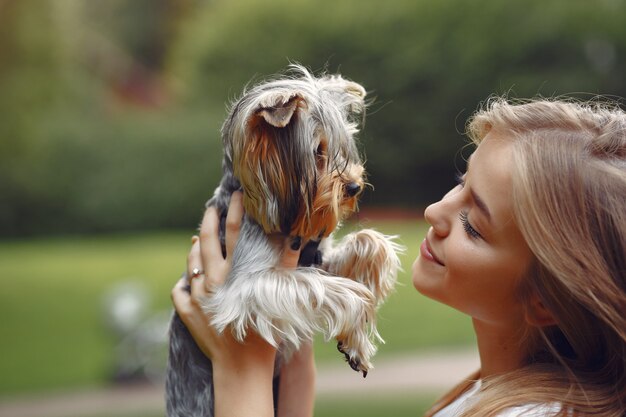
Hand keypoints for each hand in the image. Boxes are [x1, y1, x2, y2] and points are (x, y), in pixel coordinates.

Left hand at [170, 191, 303, 416]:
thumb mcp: (277, 296)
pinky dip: (184, 281)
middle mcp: (212, 280)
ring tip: (199, 239)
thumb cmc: (264, 333)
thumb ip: (284, 266)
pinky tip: (188, 279)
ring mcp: (196, 296)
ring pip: (191, 264)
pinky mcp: (187, 313)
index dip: (235, 211)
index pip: (234, 233)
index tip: (237, 195)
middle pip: (208, 241)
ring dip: (196, 249)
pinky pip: (180, 290)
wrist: (242, 367)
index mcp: (234, 273)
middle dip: (210, 220)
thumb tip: (293, 239)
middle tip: (212, 206)